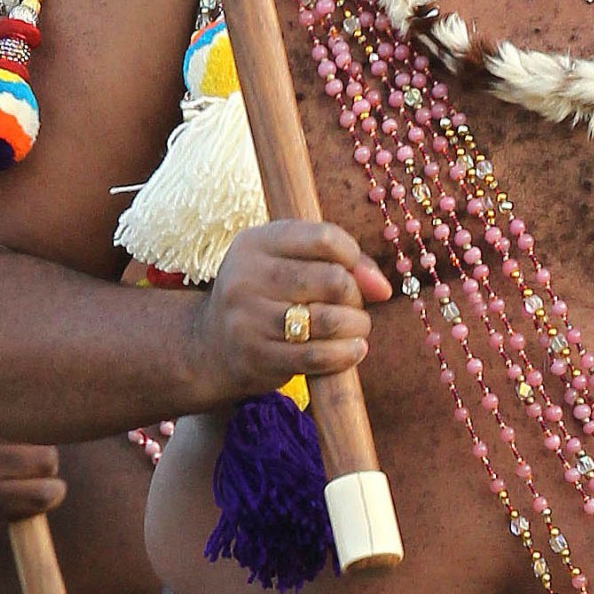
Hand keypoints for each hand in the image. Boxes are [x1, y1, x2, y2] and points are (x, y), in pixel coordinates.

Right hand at [192, 220, 387, 404]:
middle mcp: (246, 276)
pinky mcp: (257, 356)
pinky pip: (317, 355)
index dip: (354, 257)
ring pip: (328, 319)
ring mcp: (248, 318)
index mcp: (255, 242)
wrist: (211, 345)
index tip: (360, 276)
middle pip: (332, 279)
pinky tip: (352, 350)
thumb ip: (340, 263)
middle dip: (356, 296)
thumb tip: (382, 288)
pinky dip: (346, 354)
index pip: (324, 237)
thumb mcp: (287, 263)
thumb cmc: (266, 296)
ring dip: (356, 326)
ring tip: (356, 329)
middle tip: (353, 307)